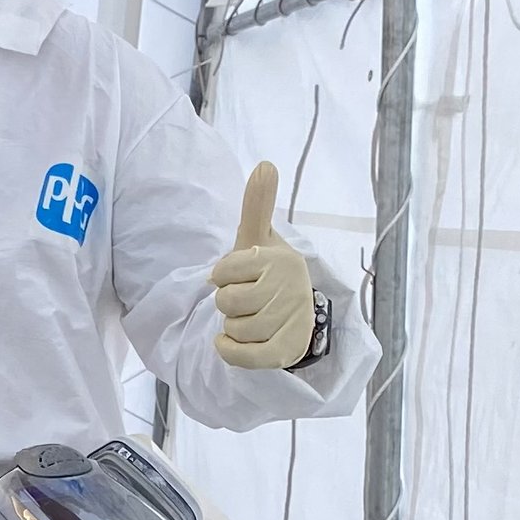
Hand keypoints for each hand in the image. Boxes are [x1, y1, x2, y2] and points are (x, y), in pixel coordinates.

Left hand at [209, 161, 316, 368]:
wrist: (298, 316)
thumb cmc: (269, 275)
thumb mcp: (259, 239)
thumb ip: (257, 205)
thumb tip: (265, 164)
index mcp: (278, 258)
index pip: (221, 272)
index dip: (223, 278)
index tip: (240, 277)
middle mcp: (289, 287)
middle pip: (226, 302)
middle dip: (229, 305)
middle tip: (247, 301)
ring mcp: (290, 320)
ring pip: (234, 328)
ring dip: (233, 327)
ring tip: (250, 320)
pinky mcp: (286, 351)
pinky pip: (242, 355)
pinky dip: (230, 351)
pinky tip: (233, 342)